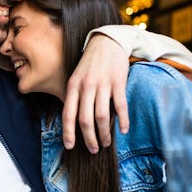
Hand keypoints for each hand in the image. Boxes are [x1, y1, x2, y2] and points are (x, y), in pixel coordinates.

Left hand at [62, 34, 129, 153]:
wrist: (107, 41)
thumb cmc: (91, 63)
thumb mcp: (77, 76)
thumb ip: (75, 96)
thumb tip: (75, 121)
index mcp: (73, 86)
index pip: (68, 114)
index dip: (68, 133)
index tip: (70, 146)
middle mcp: (86, 86)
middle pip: (85, 119)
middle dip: (89, 138)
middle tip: (93, 149)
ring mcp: (102, 84)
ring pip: (101, 116)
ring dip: (104, 133)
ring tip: (107, 142)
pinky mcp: (118, 82)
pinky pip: (120, 106)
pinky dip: (123, 120)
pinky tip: (123, 130)